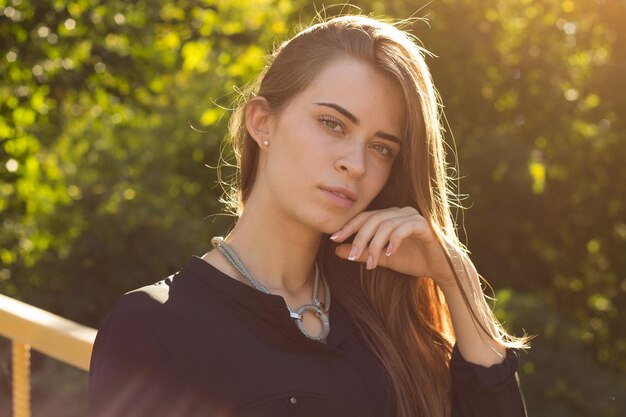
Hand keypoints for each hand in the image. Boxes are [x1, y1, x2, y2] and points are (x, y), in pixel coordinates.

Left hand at [331, 206, 458, 289]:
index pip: (365, 217)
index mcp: (390, 216)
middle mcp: (400, 212)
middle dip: (359, 238)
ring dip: (376, 245)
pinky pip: (404, 228)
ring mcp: (413, 217)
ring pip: (386, 225)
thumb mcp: (382, 258)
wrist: (442, 268)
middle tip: (352, 255)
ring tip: (371, 264)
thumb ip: (363, 253)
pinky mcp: (424, 225)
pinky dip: (394, 241)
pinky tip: (389, 254)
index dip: (348, 227)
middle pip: (373, 219)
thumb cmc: (413, 260)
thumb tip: (337, 250)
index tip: (334, 239)